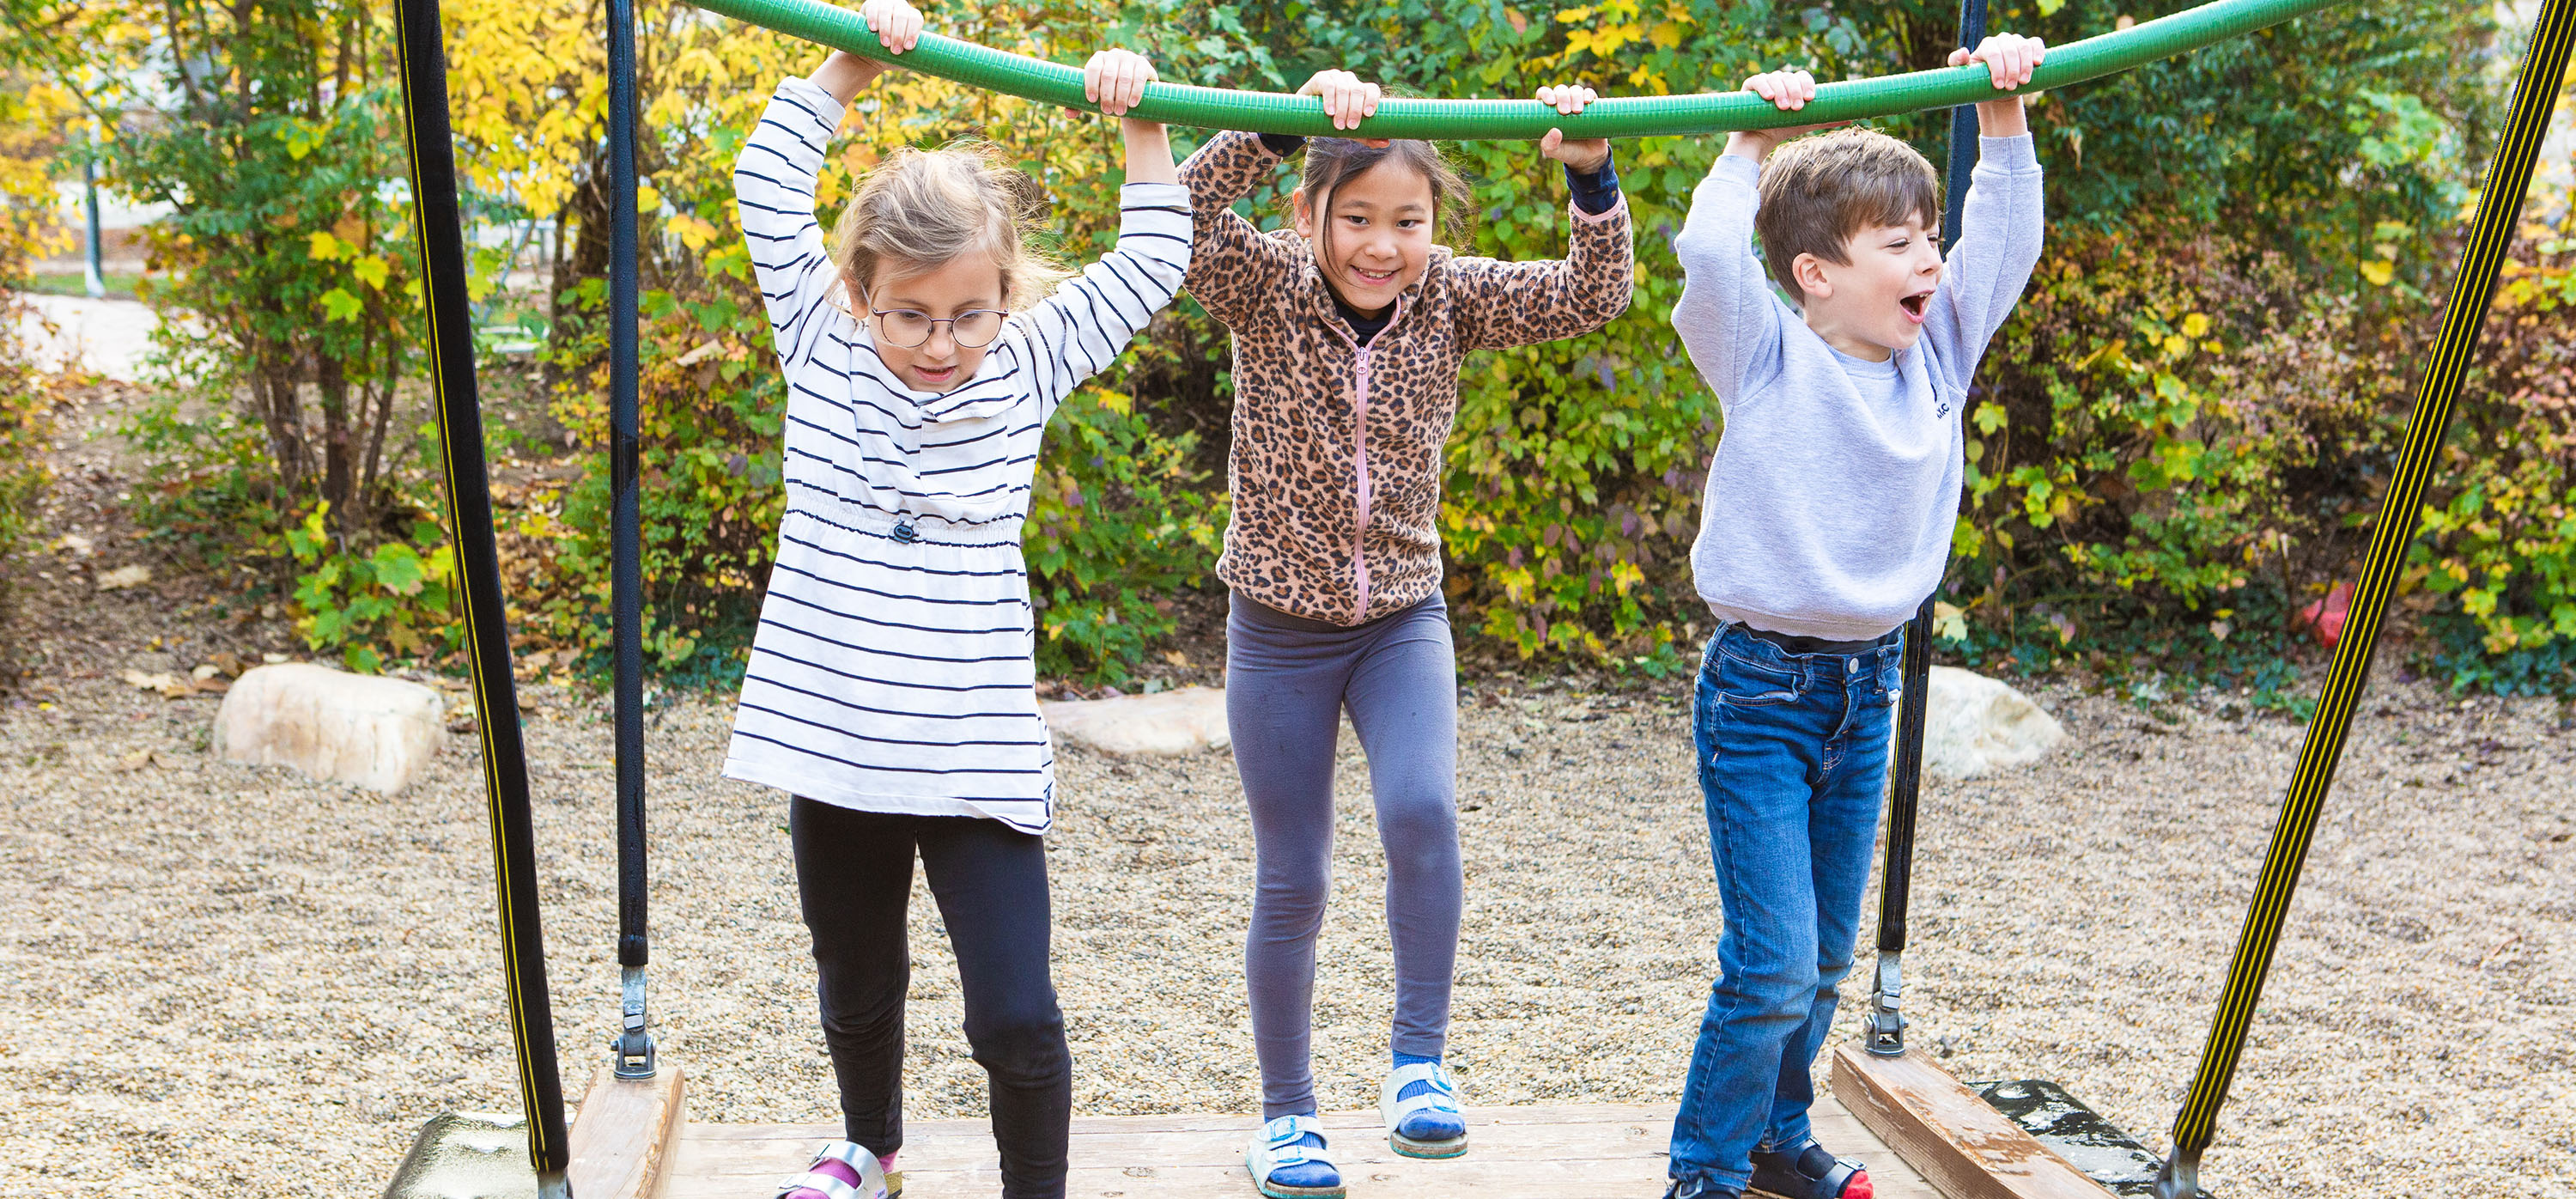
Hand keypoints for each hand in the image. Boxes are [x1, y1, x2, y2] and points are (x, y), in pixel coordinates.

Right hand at [858, 0, 921, 55]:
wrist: (870, 50)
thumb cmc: (891, 53)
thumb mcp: (904, 56)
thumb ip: (913, 57)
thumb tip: (926, 67)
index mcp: (912, 17)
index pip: (916, 19)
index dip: (913, 32)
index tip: (908, 47)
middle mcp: (900, 7)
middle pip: (902, 16)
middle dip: (899, 34)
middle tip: (895, 51)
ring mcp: (886, 4)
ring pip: (887, 11)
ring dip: (886, 28)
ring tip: (884, 44)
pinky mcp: (871, 5)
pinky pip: (873, 8)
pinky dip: (873, 18)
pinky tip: (874, 29)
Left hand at [1082, 48, 1158, 116]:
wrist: (1133, 93)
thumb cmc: (1109, 95)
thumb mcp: (1095, 99)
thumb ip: (1079, 105)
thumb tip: (1068, 114)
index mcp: (1098, 59)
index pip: (1092, 68)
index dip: (1091, 84)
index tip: (1091, 101)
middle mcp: (1113, 55)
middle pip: (1108, 75)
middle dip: (1107, 95)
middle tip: (1107, 112)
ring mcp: (1129, 57)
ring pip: (1123, 78)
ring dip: (1121, 97)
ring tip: (1119, 112)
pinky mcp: (1143, 64)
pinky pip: (1138, 77)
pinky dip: (1135, 92)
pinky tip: (1132, 103)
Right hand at [1298, 69, 1383, 138]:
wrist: (1305, 116)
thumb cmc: (1332, 122)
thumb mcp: (1350, 130)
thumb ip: (1367, 136)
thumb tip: (1386, 143)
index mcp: (1361, 89)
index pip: (1372, 90)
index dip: (1373, 100)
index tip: (1368, 115)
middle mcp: (1350, 80)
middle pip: (1358, 91)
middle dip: (1355, 110)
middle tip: (1351, 127)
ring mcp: (1336, 76)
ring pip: (1344, 90)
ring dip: (1343, 109)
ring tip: (1338, 125)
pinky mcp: (1321, 78)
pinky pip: (1329, 86)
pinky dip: (1331, 99)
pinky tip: (1329, 112)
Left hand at [1534, 83, 1606, 170]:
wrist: (1589, 158)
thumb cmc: (1567, 152)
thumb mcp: (1555, 152)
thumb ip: (1549, 145)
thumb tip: (1554, 131)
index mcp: (1548, 111)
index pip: (1544, 94)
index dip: (1546, 94)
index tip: (1550, 103)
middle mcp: (1562, 104)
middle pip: (1560, 90)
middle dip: (1562, 97)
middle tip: (1565, 112)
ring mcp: (1577, 103)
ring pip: (1575, 90)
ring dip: (1575, 96)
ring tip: (1578, 111)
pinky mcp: (1592, 106)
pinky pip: (1590, 93)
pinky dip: (1589, 94)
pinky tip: (1588, 101)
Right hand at [1723, 66, 1839, 160]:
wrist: (1757, 142)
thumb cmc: (1780, 130)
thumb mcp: (1805, 123)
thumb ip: (1825, 119)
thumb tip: (1851, 118)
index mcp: (1792, 86)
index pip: (1802, 77)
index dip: (1807, 84)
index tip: (1811, 98)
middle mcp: (1778, 82)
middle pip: (1789, 77)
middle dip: (1795, 91)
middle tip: (1797, 108)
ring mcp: (1763, 84)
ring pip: (1775, 78)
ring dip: (1781, 91)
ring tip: (1783, 108)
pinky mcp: (1747, 89)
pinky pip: (1757, 81)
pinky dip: (1764, 86)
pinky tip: (1769, 97)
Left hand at [1950, 32, 2044, 88]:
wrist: (1997, 90)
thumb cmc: (1979, 82)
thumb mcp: (1964, 74)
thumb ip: (1957, 62)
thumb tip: (1964, 52)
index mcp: (1987, 45)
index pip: (1993, 53)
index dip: (1998, 69)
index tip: (1999, 86)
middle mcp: (2002, 40)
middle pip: (2009, 51)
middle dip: (2012, 71)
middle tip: (2010, 88)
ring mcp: (2017, 41)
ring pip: (2024, 47)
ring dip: (2025, 66)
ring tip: (2023, 82)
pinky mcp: (2029, 46)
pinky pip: (2036, 43)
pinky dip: (2038, 51)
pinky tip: (2038, 63)